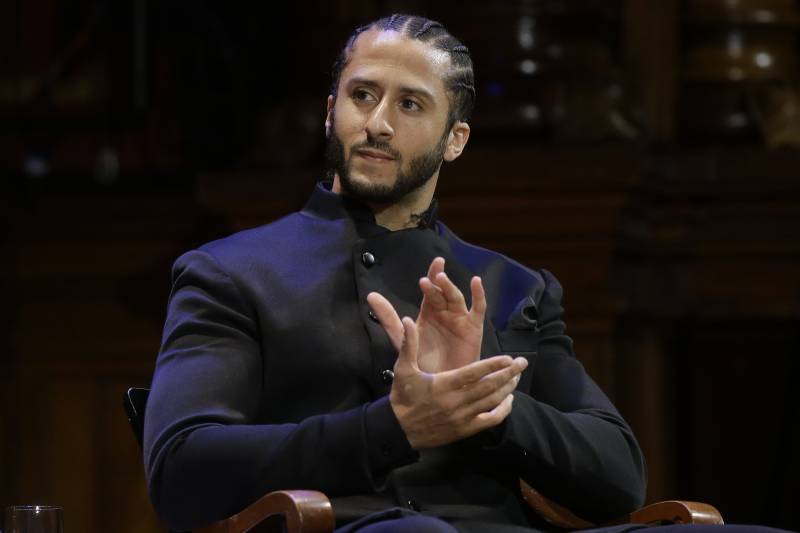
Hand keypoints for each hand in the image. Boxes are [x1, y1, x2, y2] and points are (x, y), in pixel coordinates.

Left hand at [367, 257, 485, 372]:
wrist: (439, 385)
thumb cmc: (422, 363)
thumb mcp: (401, 338)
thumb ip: (388, 318)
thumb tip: (371, 295)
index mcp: (429, 312)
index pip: (430, 289)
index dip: (432, 274)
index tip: (436, 261)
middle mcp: (445, 312)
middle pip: (442, 292)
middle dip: (438, 282)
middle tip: (433, 277)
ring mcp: (460, 318)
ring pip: (456, 298)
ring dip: (450, 288)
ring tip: (442, 279)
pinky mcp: (473, 328)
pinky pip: (477, 309)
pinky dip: (478, 295)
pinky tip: (475, 282)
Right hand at [389, 316, 527, 448]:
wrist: (398, 430)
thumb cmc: (402, 396)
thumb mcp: (403, 369)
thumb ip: (409, 344)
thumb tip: (408, 320)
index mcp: (443, 384)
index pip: (474, 373)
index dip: (493, 365)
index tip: (508, 358)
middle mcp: (456, 402)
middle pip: (489, 387)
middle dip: (508, 374)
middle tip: (522, 363)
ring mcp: (462, 417)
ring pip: (492, 402)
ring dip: (508, 389)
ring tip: (517, 377)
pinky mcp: (465, 430)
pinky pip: (490, 421)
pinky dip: (503, 411)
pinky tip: (509, 400)